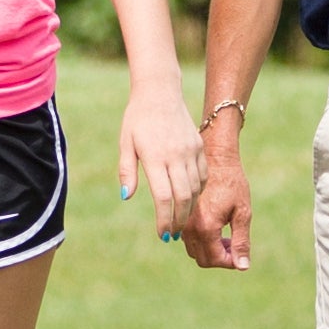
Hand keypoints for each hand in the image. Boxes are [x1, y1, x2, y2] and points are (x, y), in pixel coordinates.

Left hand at [113, 80, 196, 230]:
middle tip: (174, 235)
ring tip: (180, 220)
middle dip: (180, 221)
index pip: (163, 197)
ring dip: (190, 208)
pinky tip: (190, 199)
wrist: (160, 93)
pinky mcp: (199, 146)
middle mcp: (176, 155)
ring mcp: (191, 150)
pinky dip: (198, 191)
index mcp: (155, 156)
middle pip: (184, 197)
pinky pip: (203, 176)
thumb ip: (126, 171)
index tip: (162, 235)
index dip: (163, 220)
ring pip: (196, 189)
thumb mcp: (125, 143)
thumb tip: (126, 196)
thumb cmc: (137, 119)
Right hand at [182, 126, 253, 269]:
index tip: (240, 252)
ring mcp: (183, 222)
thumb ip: (241, 241)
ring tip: (226, 234)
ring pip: (194, 251)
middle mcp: (190, 227)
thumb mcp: (242, 212)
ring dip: (211, 250)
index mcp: (206, 227)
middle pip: (202, 259)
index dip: (230, 261)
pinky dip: (202, 241)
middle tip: (234, 243)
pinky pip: (189, 240)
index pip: (215, 259)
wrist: (215, 158)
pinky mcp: (181, 216)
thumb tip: (242, 267)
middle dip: (220, 257)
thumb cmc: (232, 182)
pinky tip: (216, 227)